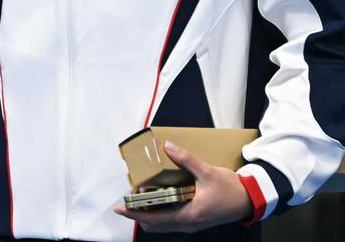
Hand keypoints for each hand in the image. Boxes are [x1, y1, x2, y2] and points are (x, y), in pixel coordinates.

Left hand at [115, 141, 253, 231]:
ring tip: (141, 195)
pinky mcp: (195, 220)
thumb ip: (186, 159)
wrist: (250, 200)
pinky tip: (158, 197)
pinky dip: (159, 213)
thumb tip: (167, 146)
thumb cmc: (230, 189)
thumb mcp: (207, 172)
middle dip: (139, 212)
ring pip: (162, 225)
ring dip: (149, 213)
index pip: (154, 218)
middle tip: (130, 196)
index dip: (135, 213)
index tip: (121, 207)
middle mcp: (187, 224)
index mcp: (188, 215)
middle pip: (155, 225)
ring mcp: (191, 224)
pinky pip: (171, 221)